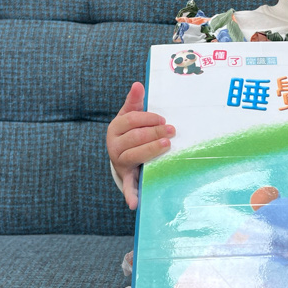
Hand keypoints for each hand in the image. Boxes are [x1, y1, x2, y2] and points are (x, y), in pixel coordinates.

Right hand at [107, 82, 174, 209]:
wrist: (122, 155)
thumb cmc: (131, 131)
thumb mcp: (130, 115)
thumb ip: (134, 102)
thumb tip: (138, 84)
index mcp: (115, 127)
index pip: (131, 120)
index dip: (148, 119)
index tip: (164, 119)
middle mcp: (114, 145)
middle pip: (135, 137)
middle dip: (154, 133)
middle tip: (173, 131)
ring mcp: (119, 161)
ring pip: (134, 155)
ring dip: (150, 151)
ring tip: (167, 146)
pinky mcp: (126, 176)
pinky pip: (127, 186)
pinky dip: (130, 195)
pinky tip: (135, 204)